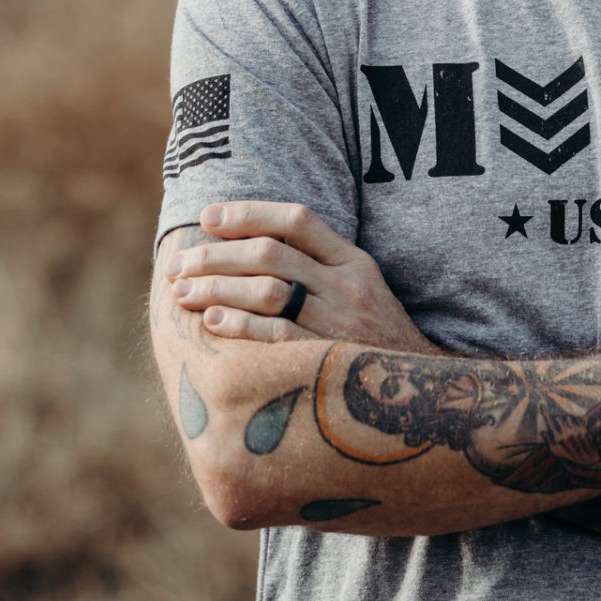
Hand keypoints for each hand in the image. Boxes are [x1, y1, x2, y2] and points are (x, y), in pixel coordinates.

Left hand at [165, 201, 438, 352]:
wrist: (421, 388)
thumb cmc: (376, 336)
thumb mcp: (362, 288)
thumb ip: (319, 264)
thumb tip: (254, 244)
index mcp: (353, 261)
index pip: (296, 219)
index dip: (248, 213)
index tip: (207, 216)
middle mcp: (346, 285)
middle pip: (271, 253)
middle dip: (215, 255)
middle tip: (179, 264)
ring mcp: (338, 322)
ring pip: (267, 290)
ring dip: (216, 288)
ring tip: (182, 292)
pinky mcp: (327, 359)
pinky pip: (276, 336)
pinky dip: (240, 325)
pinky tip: (212, 321)